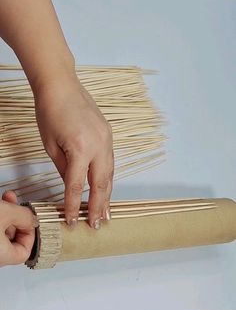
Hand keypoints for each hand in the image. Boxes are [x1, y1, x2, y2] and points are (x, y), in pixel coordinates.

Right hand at [0, 191, 36, 265]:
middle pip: (11, 243)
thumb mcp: (5, 212)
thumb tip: (31, 218)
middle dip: (15, 220)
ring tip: (5, 201)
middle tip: (15, 207)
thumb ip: (23, 216)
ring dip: (5, 216)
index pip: (24, 252)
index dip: (30, 234)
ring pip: (0, 235)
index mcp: (1, 257)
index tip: (28, 221)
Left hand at [34, 72, 113, 227]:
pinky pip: (111, 162)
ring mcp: (107, 139)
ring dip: (108, 195)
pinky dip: (108, 178)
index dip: (75, 206)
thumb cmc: (49, 112)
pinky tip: (106, 189)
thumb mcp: (50, 146)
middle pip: (101, 184)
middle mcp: (98, 145)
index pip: (77, 186)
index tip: (73, 220)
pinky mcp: (109, 135)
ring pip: (110, 174)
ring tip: (106, 213)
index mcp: (79, 148)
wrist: (61, 85)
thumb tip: (73, 188)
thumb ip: (64, 169)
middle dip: (99, 206)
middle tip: (98, 224)